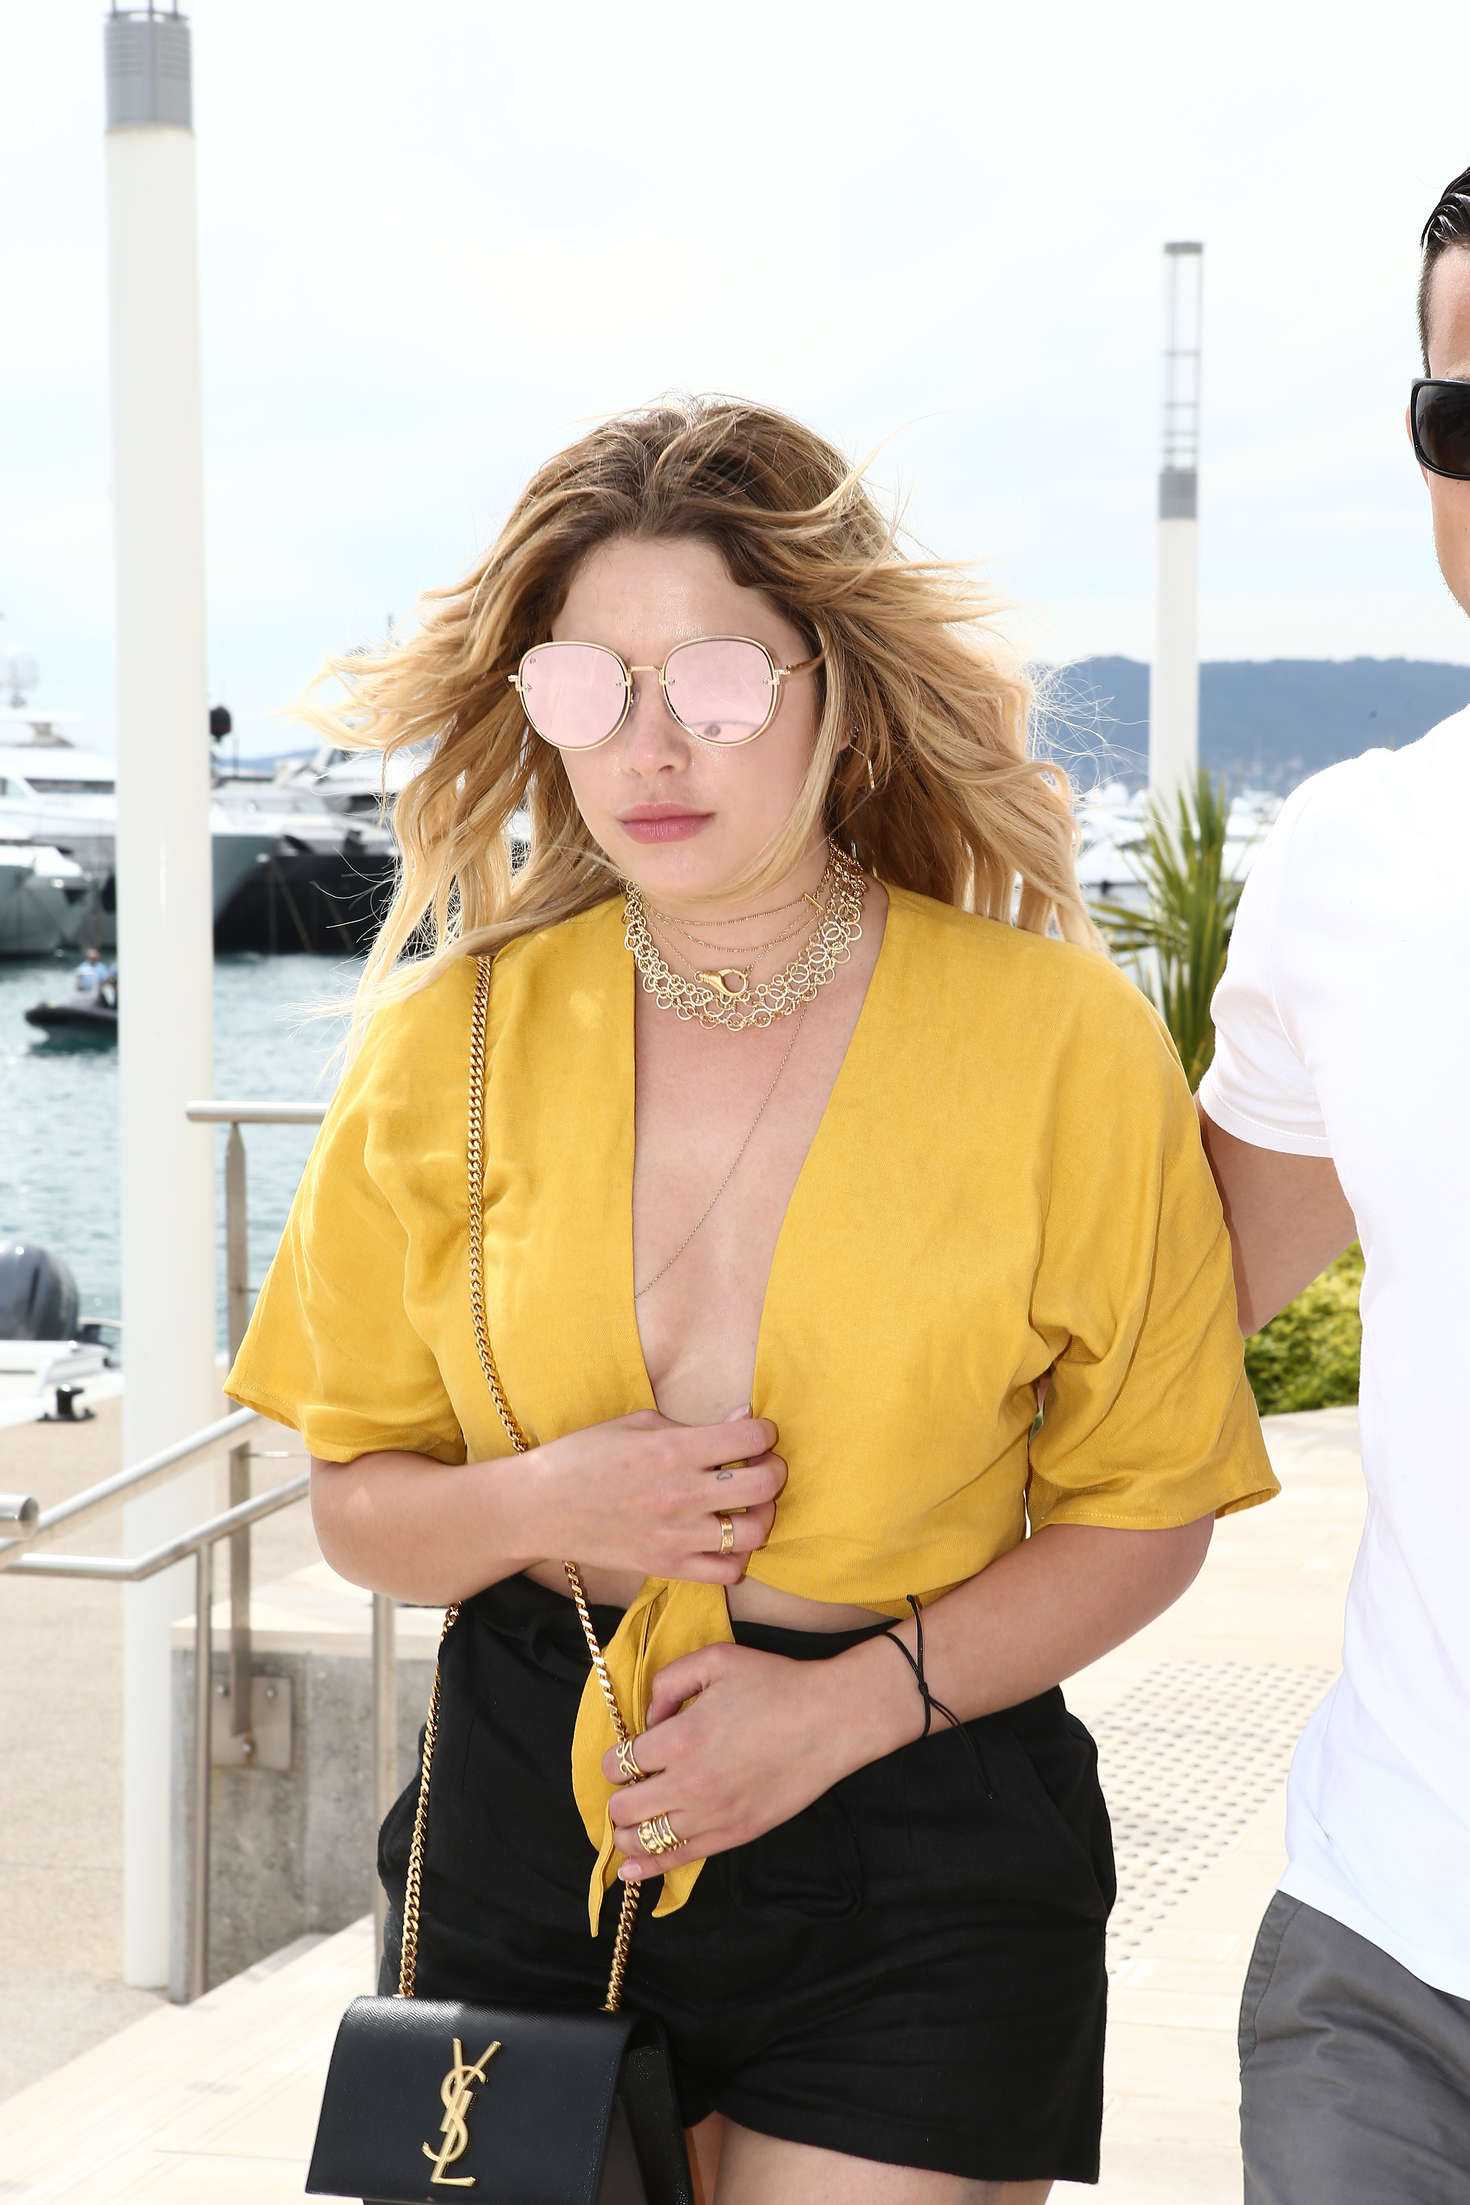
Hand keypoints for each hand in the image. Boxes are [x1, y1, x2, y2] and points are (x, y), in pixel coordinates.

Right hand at [528, 1408, 784, 1585]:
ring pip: (754, 1533)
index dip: (763, 1432)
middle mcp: (681, 1493)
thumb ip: (692, 1424)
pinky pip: (727, 1572)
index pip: (750, 1438)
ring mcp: (676, 1534)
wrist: (539, 1507)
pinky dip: (737, 1556)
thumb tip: (742, 1421)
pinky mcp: (667, 1565)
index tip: (755, 1434)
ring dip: (761, 1515)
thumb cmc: (584, 1456)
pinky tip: (725, 1538)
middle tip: (760, 1465)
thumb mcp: (635, 1423)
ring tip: (747, 1505)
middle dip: (774, 1470)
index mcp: (673, 1448)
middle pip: (763, 1486)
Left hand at [599, 1641, 854, 1879]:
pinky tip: (631, 1870)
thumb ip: (670, 1681)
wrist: (829, 1721)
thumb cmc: (775, 1684)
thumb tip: (651, 1717)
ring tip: (626, 1826)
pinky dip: (648, 1867)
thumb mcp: (716, 1659)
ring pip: (645, 1840)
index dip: (614, 1760)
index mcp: (680, 1738)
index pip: (619, 1764)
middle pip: (624, 1807)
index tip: (626, 1756)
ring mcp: (711, 1815)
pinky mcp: (734, 1834)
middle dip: (617, 1797)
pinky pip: (679, 1859)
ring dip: (627, 1833)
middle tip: (628, 1788)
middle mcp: (689, 1783)